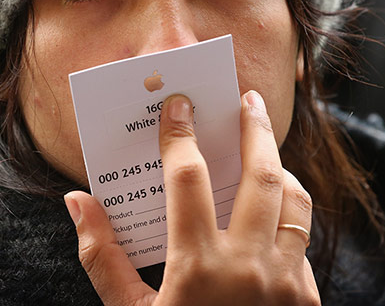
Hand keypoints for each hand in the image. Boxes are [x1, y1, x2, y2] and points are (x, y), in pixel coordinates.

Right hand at [64, 91, 319, 304]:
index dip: (179, 135)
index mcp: (197, 268)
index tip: (177, 107)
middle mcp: (249, 267)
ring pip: (294, 201)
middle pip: (261, 175)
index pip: (188, 178)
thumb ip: (101, 258)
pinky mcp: (307, 299)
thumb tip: (77, 202)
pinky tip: (275, 204)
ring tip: (265, 146)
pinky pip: (303, 236)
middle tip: (247, 99)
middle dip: (254, 129)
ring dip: (280, 166)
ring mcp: (285, 282)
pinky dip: (291, 209)